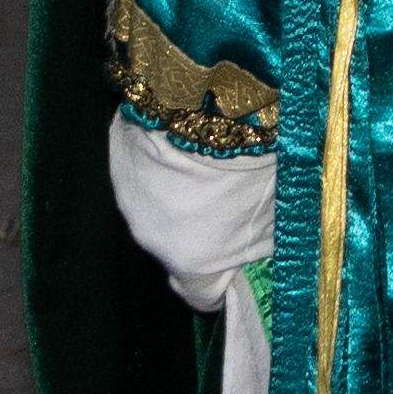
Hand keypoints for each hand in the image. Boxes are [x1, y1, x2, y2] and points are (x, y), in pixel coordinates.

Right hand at [108, 116, 275, 314]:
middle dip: (198, 226)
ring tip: (202, 159)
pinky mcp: (118, 152)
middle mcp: (152, 237)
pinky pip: (142, 166)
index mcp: (193, 261)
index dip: (218, 281)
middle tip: (226, 194)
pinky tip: (181, 134)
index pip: (201, 294)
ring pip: (156, 204)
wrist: (212, 99)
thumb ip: (260, 242)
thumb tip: (260, 251)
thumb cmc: (254, 163)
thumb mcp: (274, 213)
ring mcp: (128, 194)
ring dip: (176, 190)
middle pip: (176, 245)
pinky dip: (160, 157)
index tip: (233, 264)